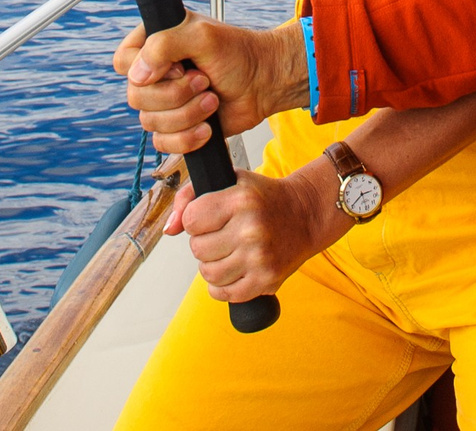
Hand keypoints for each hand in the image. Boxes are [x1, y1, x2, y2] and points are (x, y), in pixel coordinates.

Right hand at [111, 13, 308, 153]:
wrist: (263, 83)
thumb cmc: (238, 53)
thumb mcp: (202, 36)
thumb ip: (164, 45)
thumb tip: (137, 76)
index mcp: (152, 43)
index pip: (123, 62)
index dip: (146, 71)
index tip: (178, 66)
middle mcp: (154, 74)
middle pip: (135, 97)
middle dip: (175, 95)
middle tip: (204, 81)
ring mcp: (164, 102)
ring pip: (149, 122)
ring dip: (186, 115)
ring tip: (212, 100)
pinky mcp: (176, 127)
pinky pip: (163, 143)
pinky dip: (187, 138)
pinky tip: (208, 127)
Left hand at [161, 163, 345, 301]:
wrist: (306, 215)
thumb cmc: (263, 197)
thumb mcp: (229, 181)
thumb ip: (190, 197)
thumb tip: (169, 229)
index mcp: (241, 200)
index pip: (191, 220)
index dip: (195, 219)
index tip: (209, 216)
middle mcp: (251, 229)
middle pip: (197, 249)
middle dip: (204, 242)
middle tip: (222, 234)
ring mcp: (259, 258)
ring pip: (208, 273)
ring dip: (212, 265)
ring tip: (227, 252)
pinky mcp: (266, 281)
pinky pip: (224, 294)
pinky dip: (221, 286)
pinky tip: (233, 270)